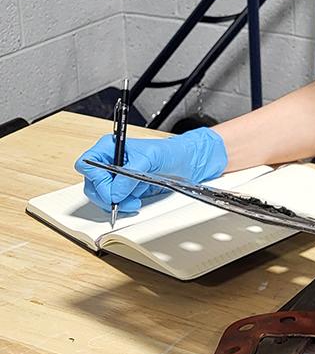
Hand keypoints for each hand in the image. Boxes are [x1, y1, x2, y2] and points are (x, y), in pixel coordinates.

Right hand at [75, 126, 227, 213]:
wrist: (187, 163)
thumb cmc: (170, 152)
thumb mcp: (150, 159)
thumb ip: (129, 174)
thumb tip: (115, 192)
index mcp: (110, 147)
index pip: (88, 165)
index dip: (96, 180)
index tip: (111, 191)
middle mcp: (109, 162)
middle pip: (92, 184)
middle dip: (106, 196)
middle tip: (122, 201)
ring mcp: (116, 177)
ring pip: (101, 196)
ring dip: (116, 203)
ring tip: (133, 202)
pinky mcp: (124, 189)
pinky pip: (114, 203)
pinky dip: (122, 206)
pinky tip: (134, 203)